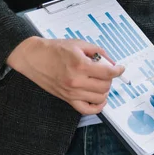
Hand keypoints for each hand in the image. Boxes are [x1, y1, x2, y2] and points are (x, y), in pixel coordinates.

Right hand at [7, 37, 124, 114]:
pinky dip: (97, 106)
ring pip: (100, 98)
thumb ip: (98, 52)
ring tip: (100, 82)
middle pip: (105, 86)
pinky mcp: (68, 99)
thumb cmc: (55, 49)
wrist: (33, 57)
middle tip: (105, 73)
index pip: (108, 73)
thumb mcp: (78, 44)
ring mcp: (72, 92)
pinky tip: (99, 99)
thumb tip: (112, 62)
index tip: (120, 69)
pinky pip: (87, 110)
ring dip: (104, 90)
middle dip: (109, 79)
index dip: (118, 71)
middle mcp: (76, 81)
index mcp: (80, 65)